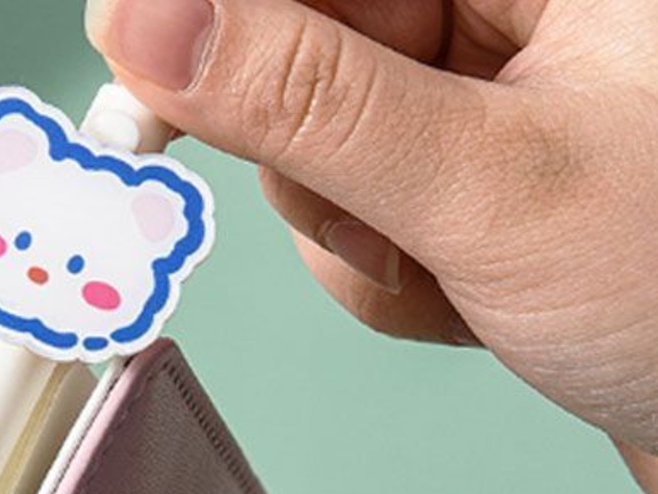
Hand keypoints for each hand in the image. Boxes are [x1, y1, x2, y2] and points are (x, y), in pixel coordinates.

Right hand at [85, 0, 657, 493]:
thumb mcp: (488, 188)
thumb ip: (308, 105)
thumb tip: (148, 21)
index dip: (217, 13)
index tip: (144, 71)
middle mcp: (514, 11)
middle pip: (307, 47)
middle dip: (317, 159)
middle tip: (382, 215)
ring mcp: (487, 96)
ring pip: (320, 148)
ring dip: (360, 237)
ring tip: (459, 274)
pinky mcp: (467, 175)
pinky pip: (358, 215)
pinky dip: (392, 277)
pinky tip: (473, 301)